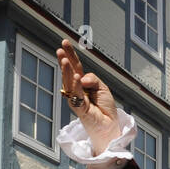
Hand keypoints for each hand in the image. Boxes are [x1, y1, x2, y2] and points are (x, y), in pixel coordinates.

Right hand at [57, 40, 120, 155]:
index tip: (64, 43)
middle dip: (65, 60)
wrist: (109, 126)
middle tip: (60, 49)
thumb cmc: (105, 108)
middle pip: (70, 72)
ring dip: (67, 71)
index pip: (76, 66)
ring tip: (64, 60)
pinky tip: (76, 77)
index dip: (71, 55)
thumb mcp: (102, 88)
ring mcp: (76, 98)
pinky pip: (77, 94)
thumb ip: (93, 79)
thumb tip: (82, 76)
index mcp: (83, 83)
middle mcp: (77, 90)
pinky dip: (76, 85)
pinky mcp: (79, 108)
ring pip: (70, 82)